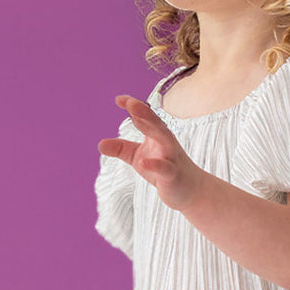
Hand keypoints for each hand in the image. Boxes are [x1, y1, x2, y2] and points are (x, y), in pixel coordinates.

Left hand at [103, 95, 203, 211]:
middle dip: (144, 112)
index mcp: (157, 135)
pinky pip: (165, 168)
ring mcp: (171, 157)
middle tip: (130, 102)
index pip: (145, 117)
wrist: (189, 190)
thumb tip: (100, 144)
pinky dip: (155, 165)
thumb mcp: (138, 157)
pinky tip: (142, 163)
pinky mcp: (173, 174)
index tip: (119, 99)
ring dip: (152, 129)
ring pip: (164, 140)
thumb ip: (121, 149)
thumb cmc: (162, 169)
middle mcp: (166, 142)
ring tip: (136, 120)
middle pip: (155, 123)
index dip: (134, 107)